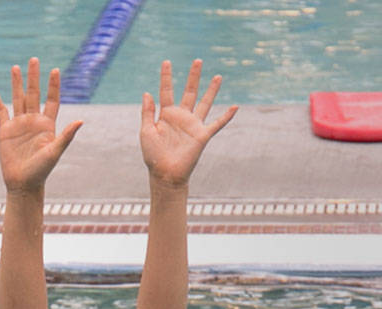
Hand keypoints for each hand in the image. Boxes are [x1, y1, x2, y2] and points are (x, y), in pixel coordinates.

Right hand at [0, 59, 82, 193]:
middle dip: (34, 77)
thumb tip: (81, 121)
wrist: (23, 183)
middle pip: (34, 94)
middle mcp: (33, 122)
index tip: (55, 70)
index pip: (52, 100)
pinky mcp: (5, 131)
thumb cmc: (42, 170)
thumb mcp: (55, 151)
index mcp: (47, 125)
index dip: (53, 86)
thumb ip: (66, 135)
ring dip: (16, 84)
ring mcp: (19, 125)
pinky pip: (0, 112)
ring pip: (17, 99)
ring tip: (16, 68)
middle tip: (34, 59)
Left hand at [139, 60, 236, 187]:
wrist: (165, 174)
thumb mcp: (146, 132)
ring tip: (217, 76)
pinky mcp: (202, 136)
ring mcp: (193, 125)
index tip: (166, 61)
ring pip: (205, 103)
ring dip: (211, 90)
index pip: (166, 91)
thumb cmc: (153, 156)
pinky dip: (226, 116)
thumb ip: (147, 113)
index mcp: (166, 115)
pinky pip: (217, 124)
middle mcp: (181, 117)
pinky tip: (235, 107)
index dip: (166, 76)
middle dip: (193, 76)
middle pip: (189, 92)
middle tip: (198, 60)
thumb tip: (147, 93)